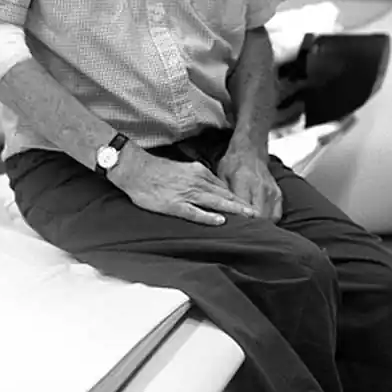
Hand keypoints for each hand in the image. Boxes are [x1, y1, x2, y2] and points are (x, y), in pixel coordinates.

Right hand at [111, 147, 259, 226]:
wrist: (136, 169)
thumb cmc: (155, 171)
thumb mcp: (181, 169)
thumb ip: (195, 177)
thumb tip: (208, 187)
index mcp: (198, 172)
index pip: (222, 186)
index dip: (236, 196)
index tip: (248, 205)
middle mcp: (196, 181)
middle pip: (224, 194)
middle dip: (241, 204)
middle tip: (256, 214)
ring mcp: (186, 193)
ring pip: (215, 202)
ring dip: (233, 210)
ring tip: (247, 217)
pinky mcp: (175, 205)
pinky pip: (196, 212)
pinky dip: (209, 217)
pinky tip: (221, 221)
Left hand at [217, 144, 282, 221]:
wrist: (250, 151)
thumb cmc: (233, 164)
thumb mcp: (222, 175)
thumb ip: (223, 195)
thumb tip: (222, 214)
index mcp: (243, 180)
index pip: (244, 209)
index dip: (240, 221)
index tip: (234, 228)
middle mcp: (260, 187)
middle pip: (259, 217)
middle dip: (251, 226)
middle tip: (241, 232)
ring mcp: (271, 191)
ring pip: (270, 218)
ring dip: (260, 225)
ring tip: (250, 228)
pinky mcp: (278, 194)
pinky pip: (276, 214)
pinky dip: (269, 220)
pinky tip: (260, 221)